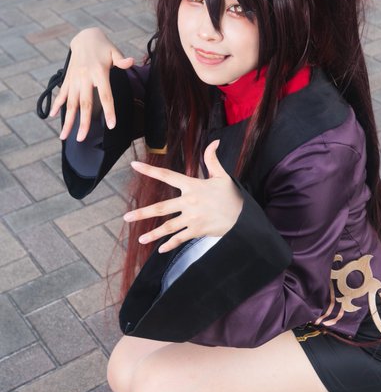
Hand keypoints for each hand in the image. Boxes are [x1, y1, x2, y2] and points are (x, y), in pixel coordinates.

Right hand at [49, 27, 134, 141]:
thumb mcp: (114, 51)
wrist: (85, 38)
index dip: (108, 111)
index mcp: (99, 72)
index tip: (111, 125)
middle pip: (85, 104)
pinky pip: (62, 94)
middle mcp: (85, 77)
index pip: (105, 95)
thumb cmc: (103, 47)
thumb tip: (132, 62)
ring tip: (64, 136)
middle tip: (81, 139)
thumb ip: (122, 60)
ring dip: (68, 120)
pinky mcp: (68, 79)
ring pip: (70, 103)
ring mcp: (75, 79)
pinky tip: (54, 116)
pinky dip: (57, 104)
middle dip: (83, 123)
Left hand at [123, 140, 243, 252]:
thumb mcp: (222, 176)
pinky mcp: (197, 231)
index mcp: (192, 186)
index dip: (150, 170)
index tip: (134, 165)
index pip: (167, 175)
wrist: (243, 218)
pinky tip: (160, 249)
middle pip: (161, 208)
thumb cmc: (231, 196)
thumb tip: (215, 141)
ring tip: (140, 239)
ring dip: (153, 234)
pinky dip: (170, 245)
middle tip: (126, 217)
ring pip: (168, 227)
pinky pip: (180, 239)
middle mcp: (189, 202)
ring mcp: (192, 218)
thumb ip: (212, 159)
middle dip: (143, 213)